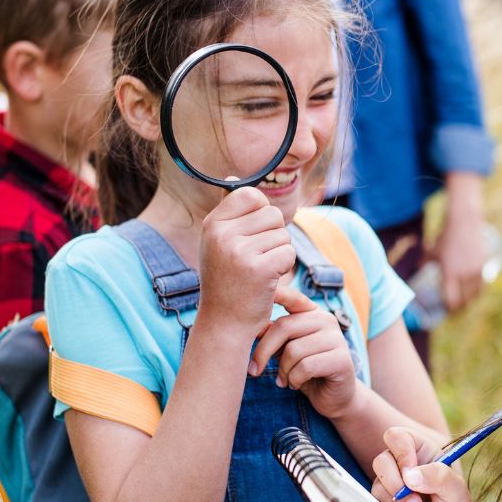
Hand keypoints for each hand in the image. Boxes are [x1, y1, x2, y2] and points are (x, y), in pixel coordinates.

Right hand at [197, 187, 294, 335]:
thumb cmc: (226, 280)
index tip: (253, 235)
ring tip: (260, 271)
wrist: (224, 323)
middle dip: (274, 236)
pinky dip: (284, 268)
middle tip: (257, 259)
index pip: (251, 194)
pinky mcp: (258, 269)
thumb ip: (229, 212)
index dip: (261, 213)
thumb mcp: (219, 242)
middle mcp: (222, 234)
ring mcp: (239, 251)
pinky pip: (288, 253)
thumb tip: (234, 177)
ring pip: (283, 234)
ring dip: (279, 253)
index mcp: (212, 224)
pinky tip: (267, 281)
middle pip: (273, 214)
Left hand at [250, 284, 357, 416]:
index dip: (276, 293)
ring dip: (283, 370)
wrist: (334, 397)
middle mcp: (327, 320)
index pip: (292, 297)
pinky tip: (295, 384)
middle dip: (263, 351)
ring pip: (294, 350)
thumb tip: (251, 325)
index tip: (256, 290)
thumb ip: (273, 335)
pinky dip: (294, 379)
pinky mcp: (342, 360)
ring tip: (284, 379)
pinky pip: (305, 367)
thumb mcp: (286, 349)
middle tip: (254, 370)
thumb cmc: (306, 370)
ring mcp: (337, 338)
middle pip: (284, 327)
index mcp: (312, 313)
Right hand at [370, 427, 488, 501]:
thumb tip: (409, 476)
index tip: (412, 473)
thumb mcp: (456, 490)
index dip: (401, 453)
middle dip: (397, 484)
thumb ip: (438, 476)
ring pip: (377, 484)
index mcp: (420, 450)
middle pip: (381, 460)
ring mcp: (391, 484)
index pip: (397, 437)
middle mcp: (402, 464)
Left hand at [431, 173, 485, 312]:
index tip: (445, 311)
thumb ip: (424, 263)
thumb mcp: (431, 251)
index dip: (449, 309)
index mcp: (449, 273)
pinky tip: (471, 294)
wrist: (464, 222)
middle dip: (458, 309)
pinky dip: (476, 293)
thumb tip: (418, 271)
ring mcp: (476, 271)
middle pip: (464, 301)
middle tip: (454, 311)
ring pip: (474, 296)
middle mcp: (464, 275)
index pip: (451, 300)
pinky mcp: (484, 266)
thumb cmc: (445, 237)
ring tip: (463, 305)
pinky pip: (481, 286)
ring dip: (469, 302)